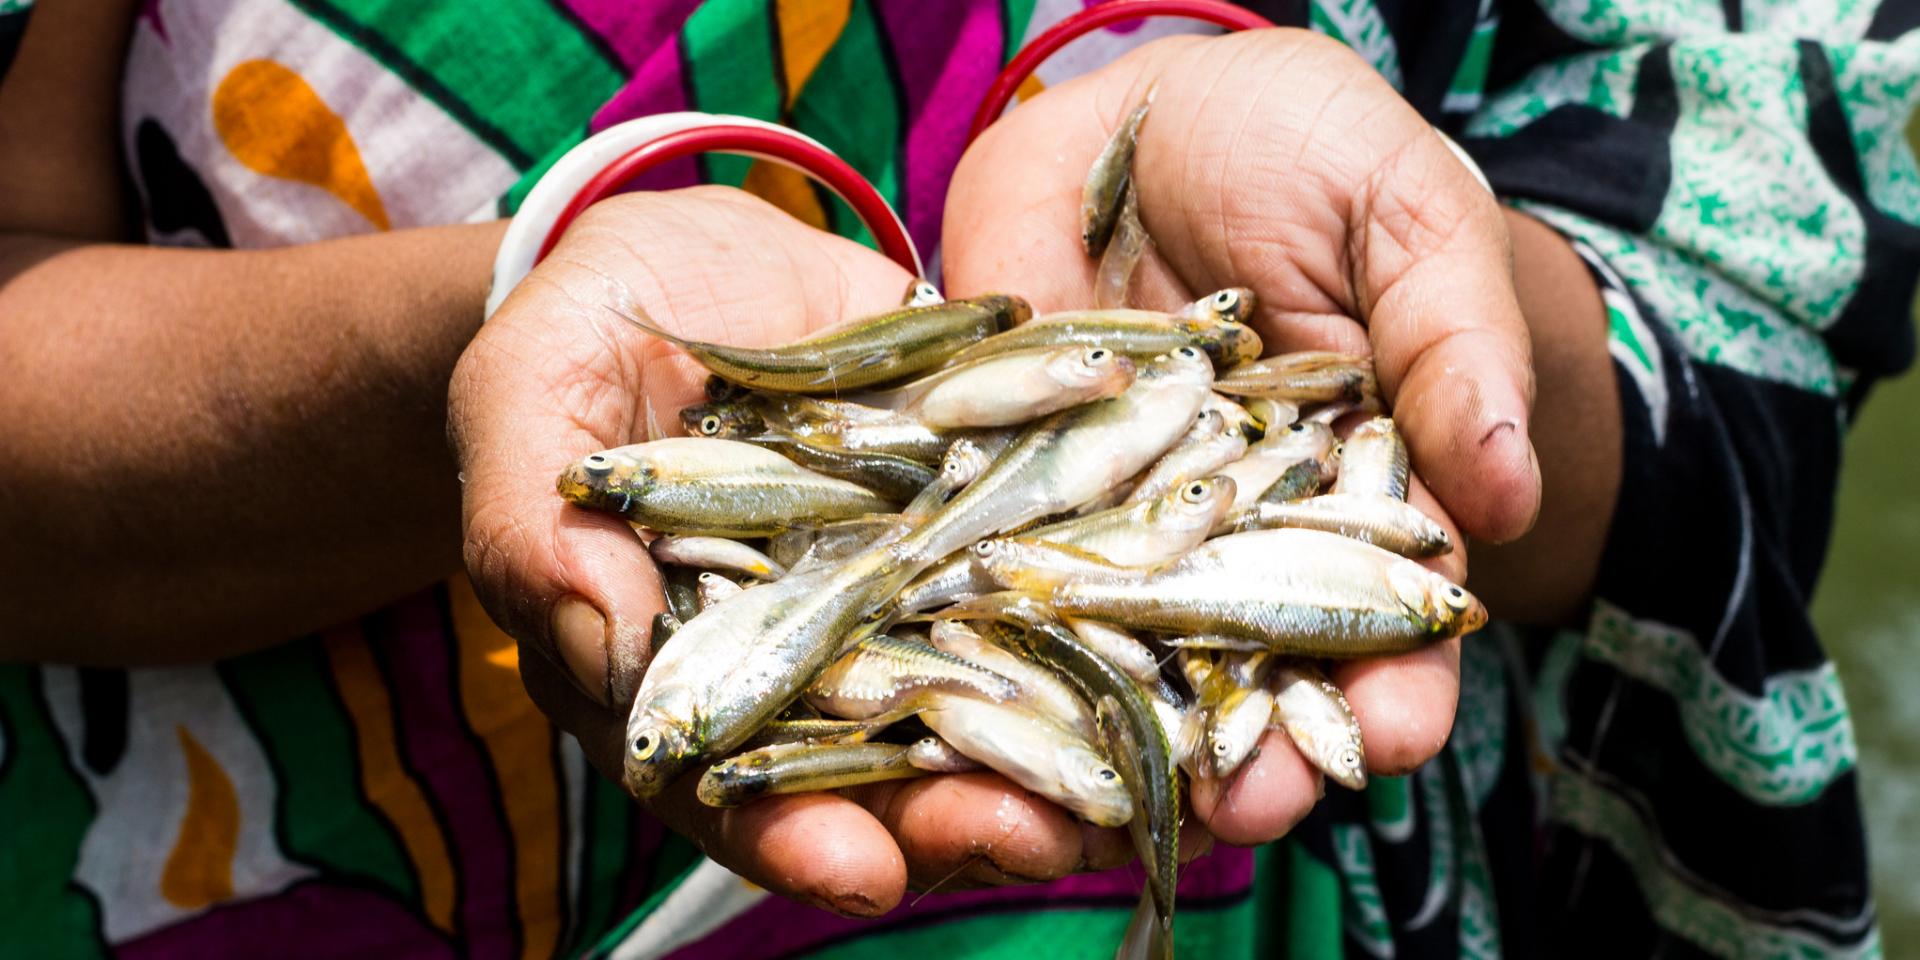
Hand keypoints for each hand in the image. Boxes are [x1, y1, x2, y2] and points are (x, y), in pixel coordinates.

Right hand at [448, 187, 1133, 915]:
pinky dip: (1125, 616)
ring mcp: (914, 593)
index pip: (741, 790)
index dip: (796, 839)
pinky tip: (1188, 648)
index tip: (860, 869)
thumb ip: (540, 528)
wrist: (688, 270)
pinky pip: (1065, 574)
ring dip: (1069, 748)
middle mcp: (818, 659)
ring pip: (996, 699)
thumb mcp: (528, 410)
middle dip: (964, 816)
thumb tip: (604, 642)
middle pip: (891, 772)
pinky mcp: (990, 514)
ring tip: (1140, 779)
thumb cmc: (576, 346)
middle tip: (1035, 837)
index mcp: (695, 675)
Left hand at [944, 29, 1540, 841]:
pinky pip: (999, 565)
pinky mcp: (1008, 481)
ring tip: (1138, 793)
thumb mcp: (1405, 217)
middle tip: (1256, 803)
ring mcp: (1115, 514)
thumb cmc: (1308, 153)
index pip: (1383, 606)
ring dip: (1131, 726)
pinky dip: (995, 631)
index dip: (1397, 676)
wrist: (1151, 113)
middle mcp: (1229, 530)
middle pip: (1251, 659)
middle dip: (1260, 743)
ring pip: (1123, 645)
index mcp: (1348, 488)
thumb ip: (1455, 346)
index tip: (1396, 732)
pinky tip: (997, 698)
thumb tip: (1509, 489)